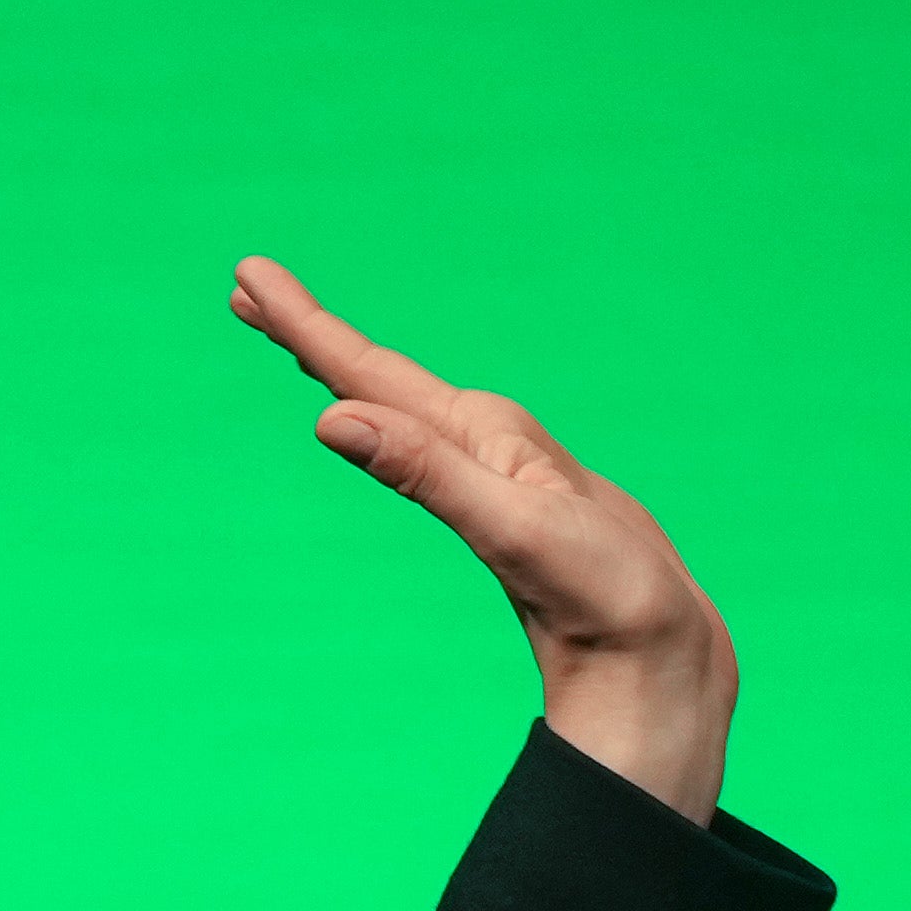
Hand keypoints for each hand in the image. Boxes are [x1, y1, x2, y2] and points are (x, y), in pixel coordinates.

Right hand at [233, 260, 732, 824]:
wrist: (661, 635)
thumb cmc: (601, 586)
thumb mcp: (513, 530)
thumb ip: (424, 473)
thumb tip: (332, 419)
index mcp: (482, 432)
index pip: (371, 371)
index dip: (308, 325)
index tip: (251, 274)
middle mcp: (484, 436)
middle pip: (380, 374)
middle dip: (312, 332)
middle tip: (249, 286)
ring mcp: (490, 466)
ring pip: (397, 402)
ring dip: (342, 368)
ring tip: (298, 342)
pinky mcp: (493, 498)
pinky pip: (417, 440)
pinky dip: (379, 416)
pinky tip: (375, 419)